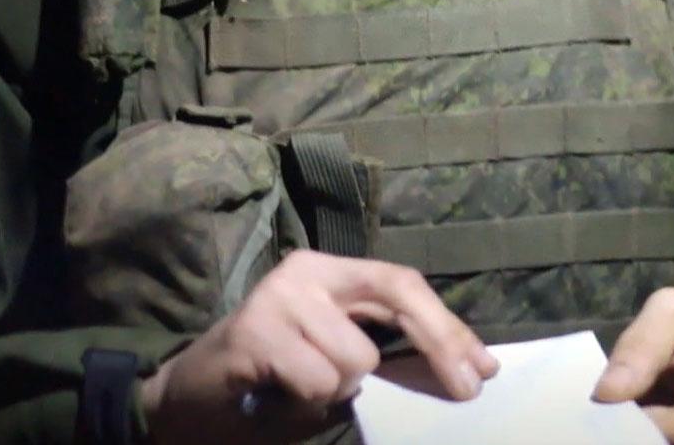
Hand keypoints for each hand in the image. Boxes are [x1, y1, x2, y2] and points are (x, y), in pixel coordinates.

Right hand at [140, 250, 498, 443]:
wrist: (188, 400)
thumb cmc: (272, 379)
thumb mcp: (341, 360)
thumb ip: (394, 356)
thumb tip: (471, 369)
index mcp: (331, 271)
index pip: (404, 285)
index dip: (449, 327)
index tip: (485, 369)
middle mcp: (306, 271)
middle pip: (397, 294)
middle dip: (441, 343)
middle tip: (468, 391)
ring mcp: (277, 297)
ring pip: (355, 359)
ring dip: (337, 390)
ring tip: (298, 388)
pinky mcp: (252, 332)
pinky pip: (316, 381)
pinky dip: (304, 402)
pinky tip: (275, 394)